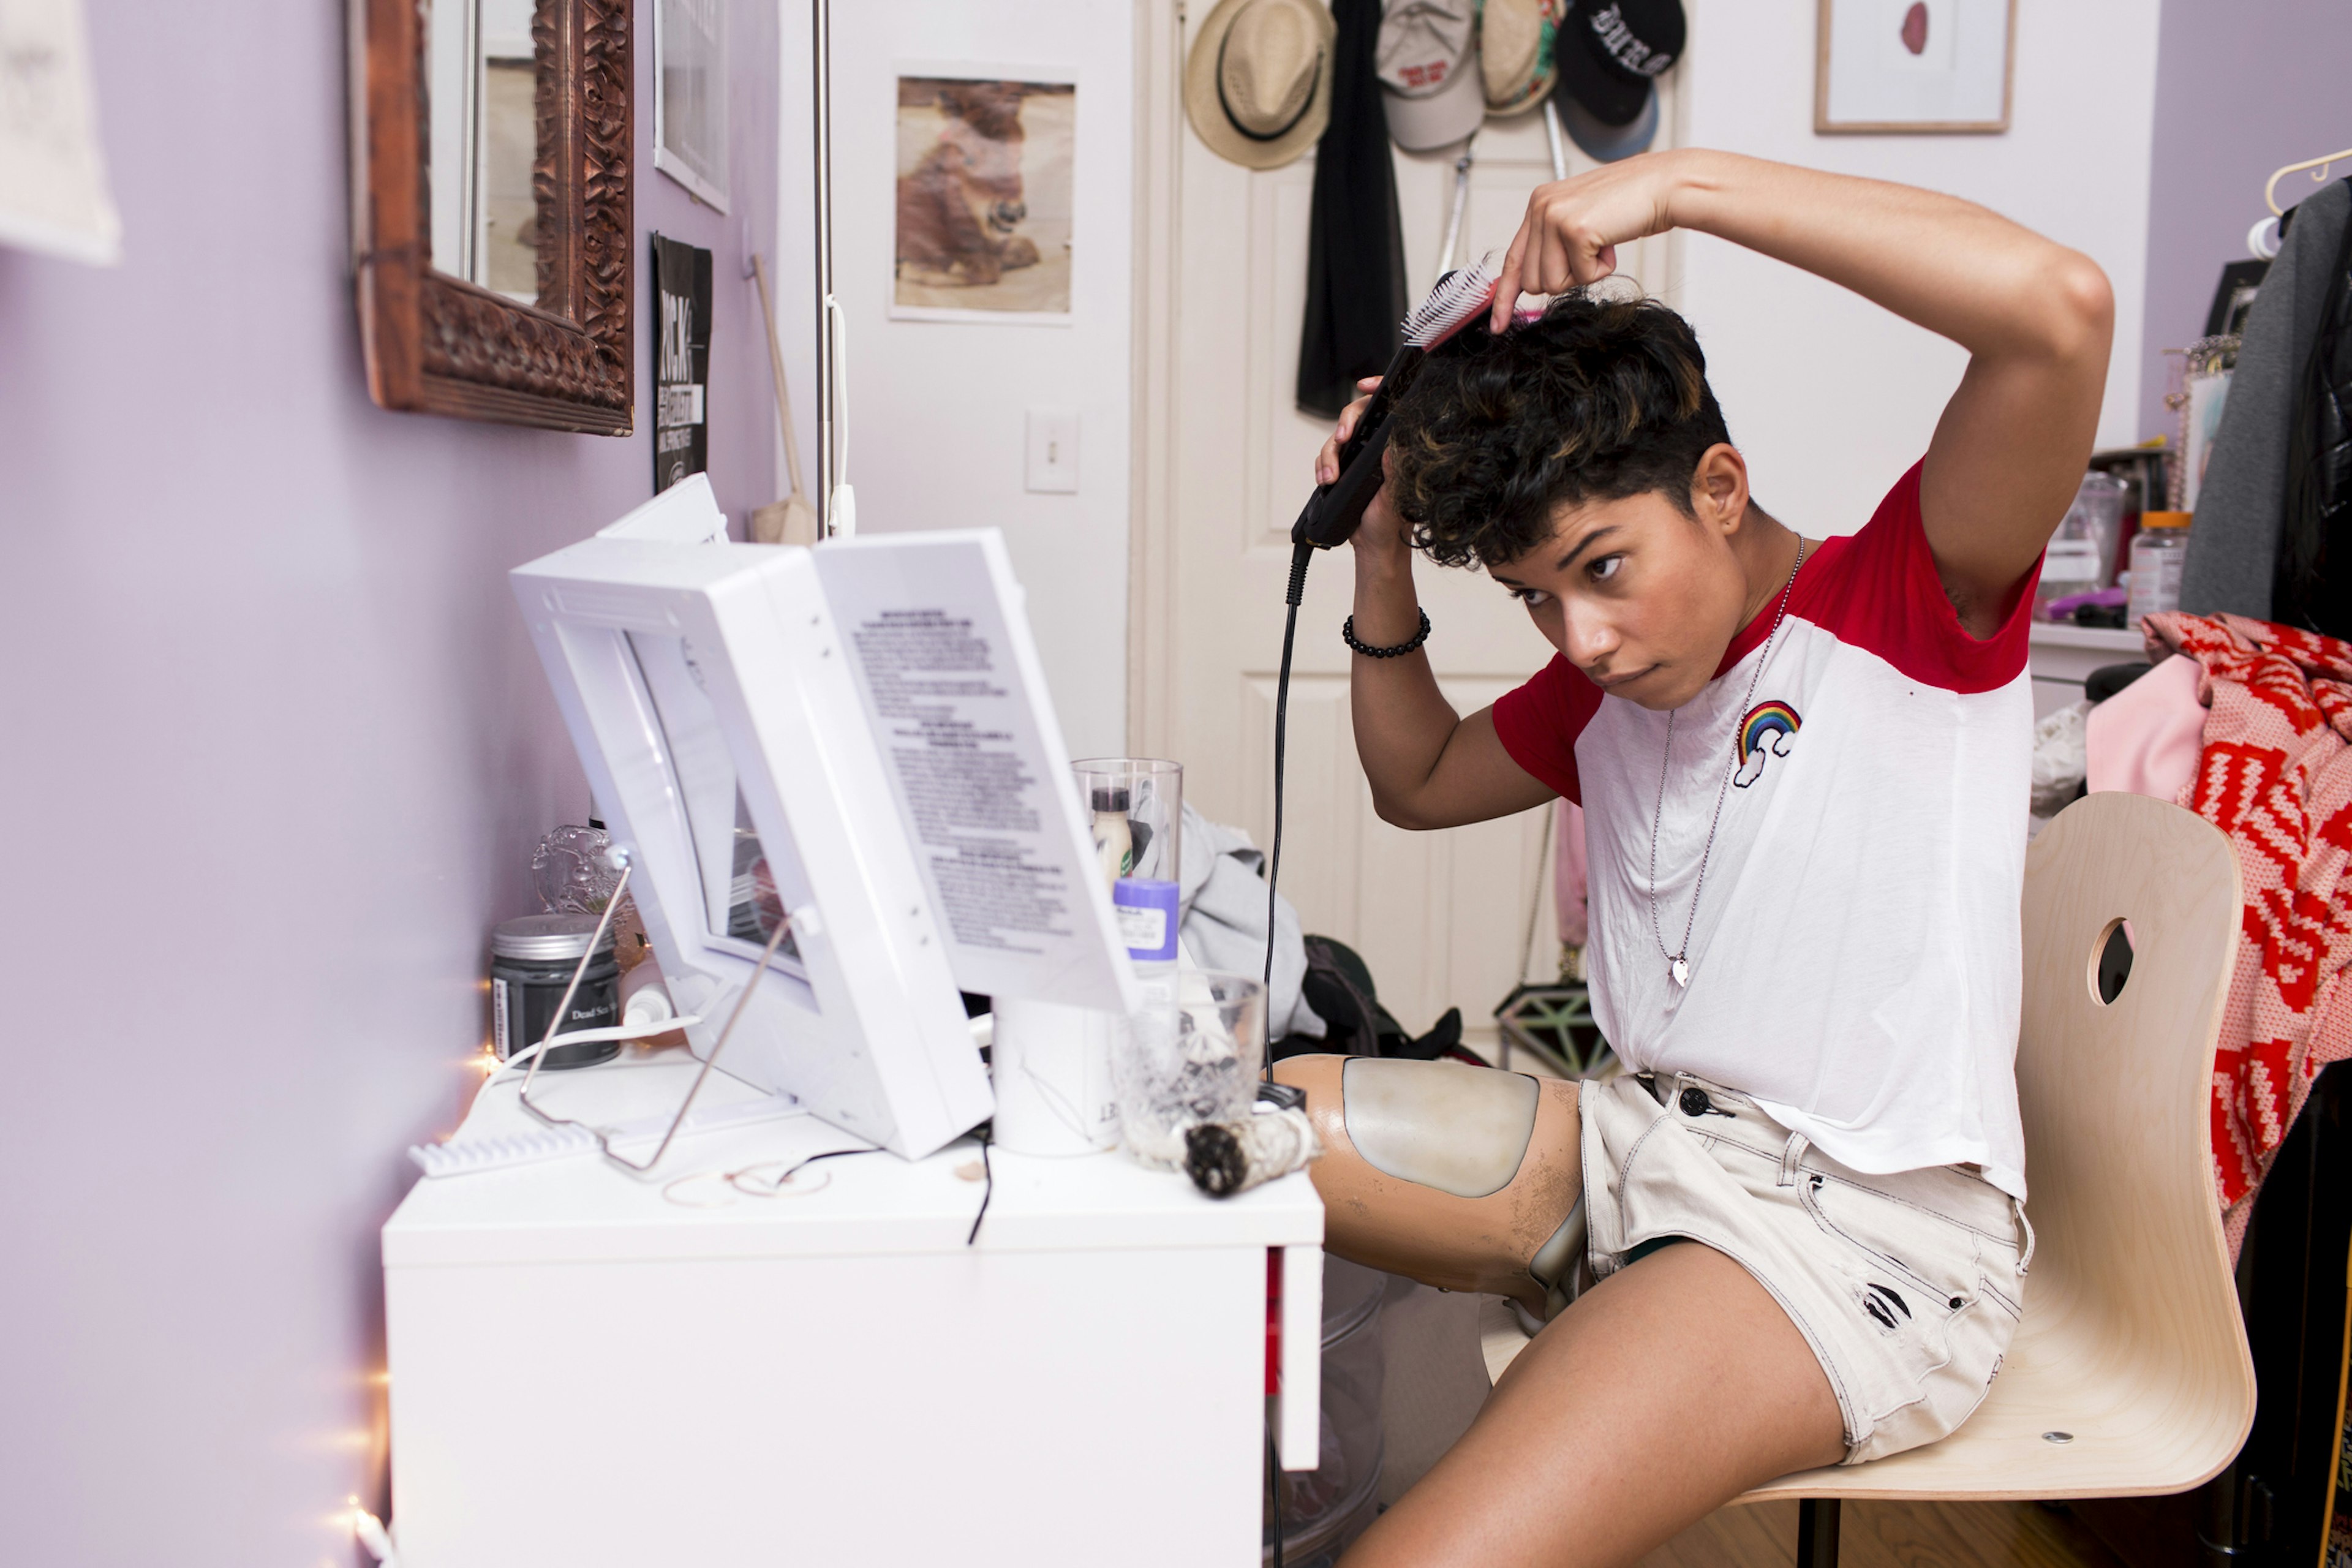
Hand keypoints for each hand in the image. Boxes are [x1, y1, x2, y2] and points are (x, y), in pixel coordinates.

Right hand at [1316, 377, 1408, 556]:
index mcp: (1394, 448)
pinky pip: (1325, 458)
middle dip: (1344, 423)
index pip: (1387, 410)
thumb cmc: (1392, 523)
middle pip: (1355, 418)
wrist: (1374, 547)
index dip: (1377, 390)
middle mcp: (1375, 449)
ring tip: (1330, 477)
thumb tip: (1392, 443)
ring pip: (1336, 440)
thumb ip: (1394, 469)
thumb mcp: (1395, 496)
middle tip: (1342, 437)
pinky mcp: (1342, 470)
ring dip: (1329, 455)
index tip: (1365, 384)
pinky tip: (1326, 481)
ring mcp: (1357, 459)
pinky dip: (1321, 467)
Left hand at [1488, 150, 1685, 330]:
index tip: (1498, 323)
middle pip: (1533, 281)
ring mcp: (1555, 218)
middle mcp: (1541, 208)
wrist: (1663, 186)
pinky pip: (1581, 278)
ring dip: (1584, 274)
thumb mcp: (1579, 221)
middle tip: (1589, 252)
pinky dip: (1601, 269)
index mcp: (1539, 205)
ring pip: (1554, 284)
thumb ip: (1552, 245)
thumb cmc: (1629, 205)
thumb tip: (1533, 283)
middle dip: (1565, 278)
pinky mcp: (1575, 230)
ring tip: (1601, 244)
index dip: (1504, 296)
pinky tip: (1611, 243)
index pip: (1512, 260)